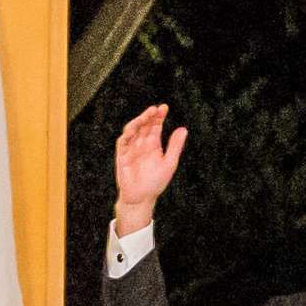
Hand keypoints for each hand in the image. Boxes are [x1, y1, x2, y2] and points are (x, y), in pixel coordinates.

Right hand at [114, 104, 186, 233]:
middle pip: (144, 126)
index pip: (155, 126)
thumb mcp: (169, 163)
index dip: (158, 117)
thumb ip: (175, 146)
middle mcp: (141, 144)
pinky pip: (122, 143)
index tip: (164, 108)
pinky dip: (127, 135)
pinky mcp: (122, 156)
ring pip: (132, 131)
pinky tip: (133, 129)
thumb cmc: (155, 182)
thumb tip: (183, 129)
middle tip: (155, 109)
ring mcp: (131, 149)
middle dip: (148, 117)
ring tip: (145, 116)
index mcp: (153, 145)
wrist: (141, 197)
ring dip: (138, 123)